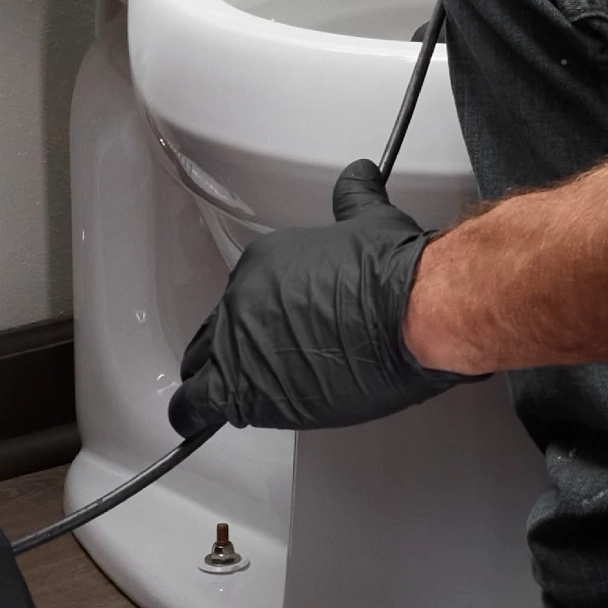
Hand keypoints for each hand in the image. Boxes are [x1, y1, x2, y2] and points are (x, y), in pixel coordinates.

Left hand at [172, 161, 468, 439]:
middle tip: (242, 371)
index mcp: (262, 266)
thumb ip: (353, 199)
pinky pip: (201, 408)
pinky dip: (196, 419)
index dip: (254, 322)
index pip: (239, 301)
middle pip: (211, 337)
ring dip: (206, 390)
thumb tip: (358, 179)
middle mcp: (242, 306)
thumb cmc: (395, 274)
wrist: (411, 312)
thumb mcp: (369, 220)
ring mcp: (242, 350)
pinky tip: (195, 429)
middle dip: (223, 355)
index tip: (273, 332)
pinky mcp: (252, 393)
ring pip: (199, 376)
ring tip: (209, 407)